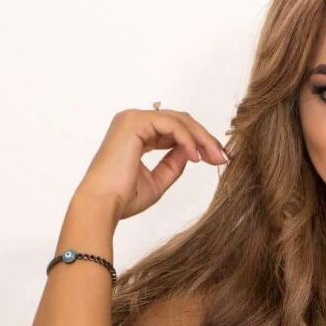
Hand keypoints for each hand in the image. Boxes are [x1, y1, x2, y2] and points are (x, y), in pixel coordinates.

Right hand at [75, 107, 230, 220]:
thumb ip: (173, 163)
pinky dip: (187, 139)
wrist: (102, 206)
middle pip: (179, 121)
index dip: (197, 141)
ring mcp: (131, 119)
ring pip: (178, 120)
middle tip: (223, 157)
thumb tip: (192, 151)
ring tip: (214, 157)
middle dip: (204, 138)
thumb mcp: (158, 180)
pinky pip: (171, 124)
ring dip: (200, 138)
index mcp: (135, 134)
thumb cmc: (123, 199)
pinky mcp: (134, 122)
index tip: (217, 159)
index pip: (173, 129)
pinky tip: (195, 156)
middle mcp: (132, 122)